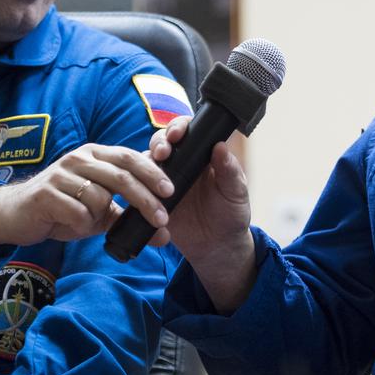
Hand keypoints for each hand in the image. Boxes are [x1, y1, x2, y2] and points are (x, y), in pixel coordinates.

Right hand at [0, 142, 173, 254]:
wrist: (16, 215)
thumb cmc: (62, 208)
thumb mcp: (98, 212)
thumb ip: (128, 217)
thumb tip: (164, 234)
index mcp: (95, 155)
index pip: (130, 157)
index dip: (152, 172)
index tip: (171, 191)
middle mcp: (79, 158)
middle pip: (121, 175)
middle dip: (145, 198)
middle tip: (161, 218)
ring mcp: (61, 174)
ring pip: (99, 196)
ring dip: (100, 216)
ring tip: (86, 222)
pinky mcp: (46, 193)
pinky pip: (77, 212)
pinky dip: (81, 223)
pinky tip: (70, 224)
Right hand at [148, 116, 255, 312]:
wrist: (217, 247)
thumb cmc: (231, 215)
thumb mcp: (236, 192)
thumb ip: (229, 171)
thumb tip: (221, 146)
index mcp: (201, 156)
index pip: (188, 132)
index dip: (179, 127)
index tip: (177, 135)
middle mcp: (181, 164)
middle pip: (162, 142)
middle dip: (159, 142)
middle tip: (162, 153)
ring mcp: (164, 181)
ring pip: (147, 162)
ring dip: (146, 162)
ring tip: (154, 173)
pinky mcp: (153, 199)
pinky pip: (139, 188)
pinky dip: (138, 186)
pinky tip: (143, 190)